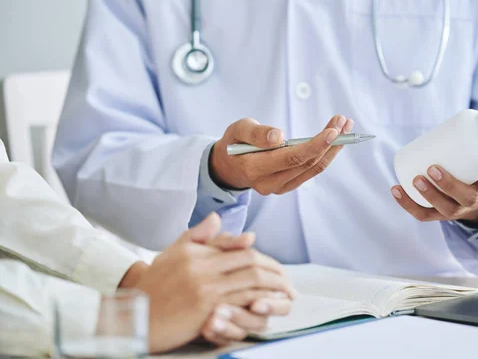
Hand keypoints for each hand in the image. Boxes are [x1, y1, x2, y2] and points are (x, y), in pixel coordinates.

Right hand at [122, 213, 294, 352]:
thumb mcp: (172, 253)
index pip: (238, 247)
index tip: (276, 267)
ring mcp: (205, 289)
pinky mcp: (206, 310)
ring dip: (273, 288)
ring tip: (287, 295)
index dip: (262, 256)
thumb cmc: (154, 285)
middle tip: (288, 283)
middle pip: (250, 262)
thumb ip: (197, 236)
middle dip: (274, 272)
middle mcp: (202, 267)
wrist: (134, 316)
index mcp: (196, 251)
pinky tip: (270, 308)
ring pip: (250, 282)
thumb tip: (217, 216)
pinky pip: (241, 304)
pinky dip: (259, 304)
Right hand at [210, 115, 353, 192]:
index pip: (292, 158)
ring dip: (333, 148)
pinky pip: (312, 170)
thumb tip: (279, 137)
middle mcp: (269, 184)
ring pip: (314, 168)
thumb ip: (255, 133)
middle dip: (330, 142)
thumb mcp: (238, 130)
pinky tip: (336, 138)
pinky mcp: (288, 185)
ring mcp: (280, 187)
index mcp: (255, 168)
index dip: (315, 145)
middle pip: (308, 163)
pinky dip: (326, 154)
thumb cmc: (234, 143)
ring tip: (344, 125)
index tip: (333, 130)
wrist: (229, 166)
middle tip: (343, 120)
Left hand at [391, 157, 477, 222]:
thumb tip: (474, 106)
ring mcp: (457, 209)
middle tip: (433, 167)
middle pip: (466, 197)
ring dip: (427, 194)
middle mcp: (476, 199)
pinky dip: (407, 204)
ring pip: (444, 207)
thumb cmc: (477, 168)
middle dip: (448, 184)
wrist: (475, 197)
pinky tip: (395, 189)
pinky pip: (424, 214)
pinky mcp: (439, 214)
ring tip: (415, 178)